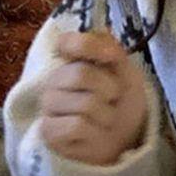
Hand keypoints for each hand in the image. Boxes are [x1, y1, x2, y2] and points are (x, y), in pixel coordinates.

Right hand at [39, 31, 147, 165]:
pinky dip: (96, 131)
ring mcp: (48, 106)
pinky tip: (95, 134)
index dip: (91, 46)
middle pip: (81, 74)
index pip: (67, 42)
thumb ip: (112, 50)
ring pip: (84, 103)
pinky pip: (77, 125)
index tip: (113, 58)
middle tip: (113, 99)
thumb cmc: (123, 104)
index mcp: (71, 61)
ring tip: (105, 119)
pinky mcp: (49, 131)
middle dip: (110, 89)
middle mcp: (54, 80)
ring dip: (107, 114)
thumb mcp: (127, 72)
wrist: (125, 140)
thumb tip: (100, 34)